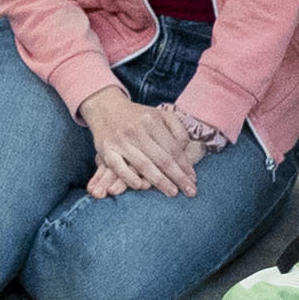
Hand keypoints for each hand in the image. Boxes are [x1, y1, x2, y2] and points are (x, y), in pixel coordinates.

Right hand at [80, 88, 208, 198]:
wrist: (105, 107)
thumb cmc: (138, 116)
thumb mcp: (160, 115)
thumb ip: (177, 129)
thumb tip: (186, 149)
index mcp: (153, 121)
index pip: (173, 148)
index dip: (185, 165)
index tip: (193, 179)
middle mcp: (137, 130)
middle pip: (162, 158)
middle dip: (178, 177)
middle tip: (190, 192)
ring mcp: (120, 140)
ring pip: (143, 164)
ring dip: (159, 181)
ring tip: (172, 192)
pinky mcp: (106, 149)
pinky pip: (118, 167)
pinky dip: (129, 177)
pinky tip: (140, 187)